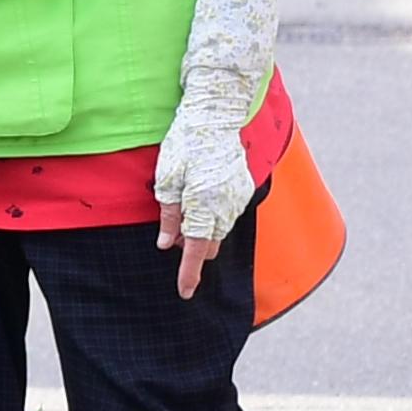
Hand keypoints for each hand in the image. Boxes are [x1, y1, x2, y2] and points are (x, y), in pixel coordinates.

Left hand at [151, 97, 258, 300]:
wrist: (215, 118)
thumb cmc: (184, 146)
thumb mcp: (166, 180)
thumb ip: (169, 216)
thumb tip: (166, 244)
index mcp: (204, 206)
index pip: (195, 250)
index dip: (188, 273)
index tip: (185, 292)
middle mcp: (227, 206)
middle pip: (209, 243)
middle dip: (192, 247)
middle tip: (170, 234)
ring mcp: (239, 198)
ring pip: (220, 229)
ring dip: (202, 229)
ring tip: (183, 208)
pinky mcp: (245, 189)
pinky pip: (228, 212)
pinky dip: (213, 214)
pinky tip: (200, 195)